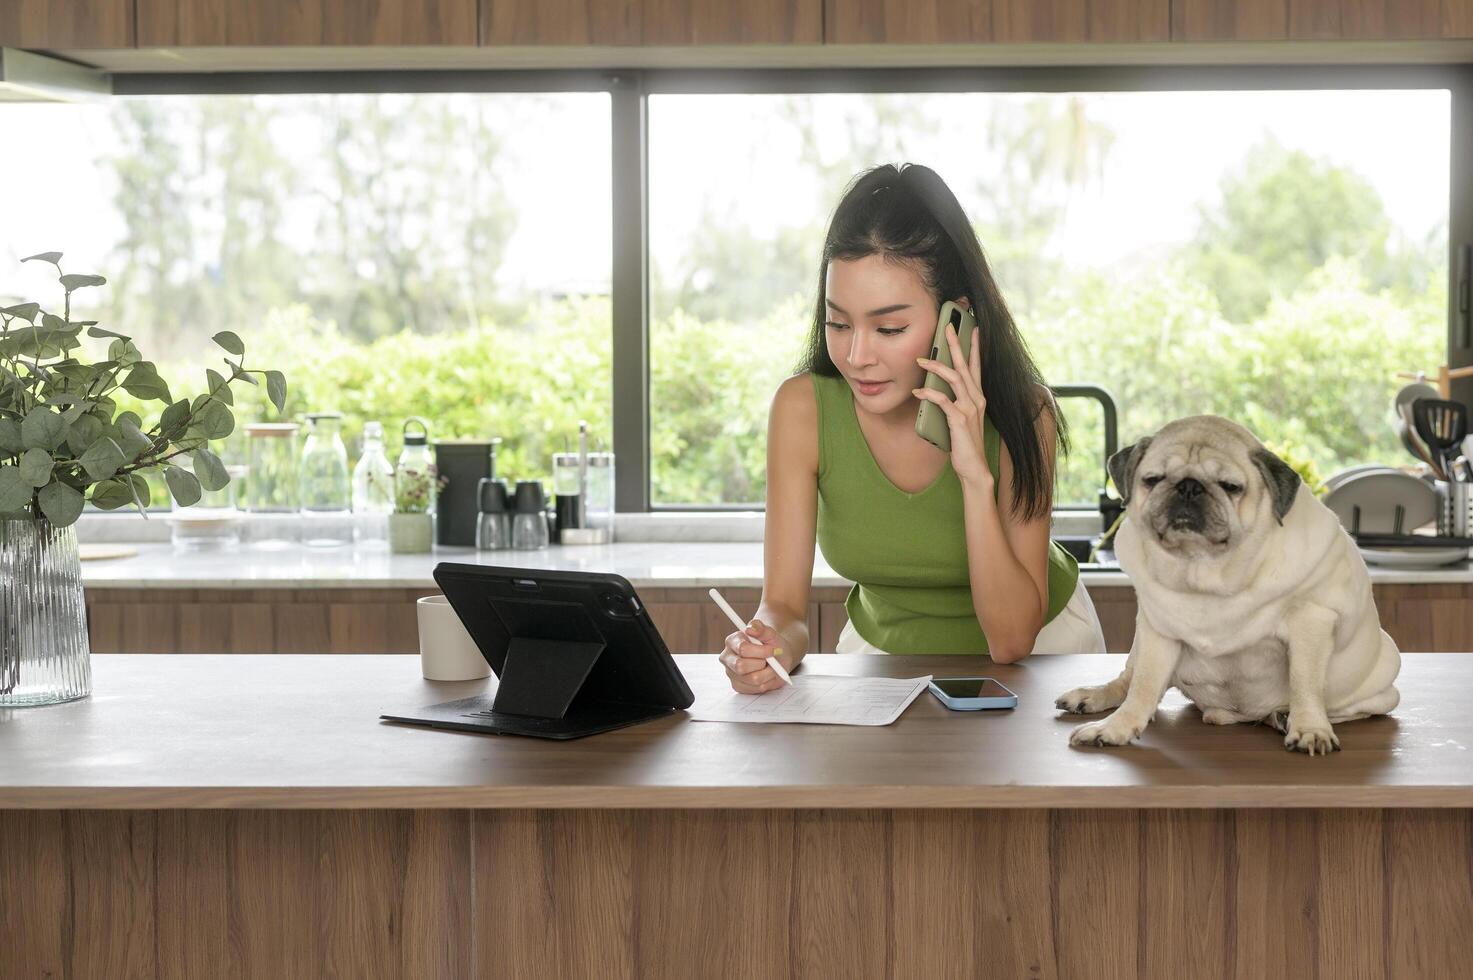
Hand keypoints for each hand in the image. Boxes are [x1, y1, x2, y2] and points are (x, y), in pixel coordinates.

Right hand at [719, 618, 789, 693]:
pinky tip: (765, 675)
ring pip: (752, 679)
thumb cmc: (771, 643)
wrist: (776, 656)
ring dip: (767, 673)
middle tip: (769, 660)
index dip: (761, 651)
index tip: (772, 649)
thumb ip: (761, 628)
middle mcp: (727, 658)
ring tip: (769, 667)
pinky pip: (755, 689)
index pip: (742, 649)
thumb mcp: (770, 634)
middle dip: (761, 663)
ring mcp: (731, 673)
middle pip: (741, 666)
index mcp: (732, 641)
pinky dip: (766, 682)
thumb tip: (752, 626)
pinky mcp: (737, 686)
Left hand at [913, 321, 990, 487]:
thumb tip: (934, 392)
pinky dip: (929, 393)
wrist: (974, 468)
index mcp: (978, 398)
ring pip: (954, 378)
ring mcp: (970, 408)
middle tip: (947, 327)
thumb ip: (952, 404)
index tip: (972, 329)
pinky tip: (918, 392)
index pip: (977, 367)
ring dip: (937, 366)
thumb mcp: (959, 420)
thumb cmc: (965, 445)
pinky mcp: (960, 419)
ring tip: (920, 361)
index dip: (974, 347)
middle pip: (965, 365)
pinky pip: (943, 400)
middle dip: (955, 345)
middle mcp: (977, 399)